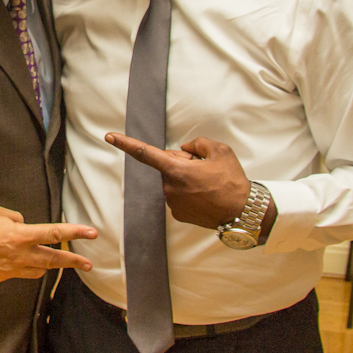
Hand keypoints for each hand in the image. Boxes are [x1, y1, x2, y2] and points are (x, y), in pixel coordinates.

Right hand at [0, 203, 97, 282]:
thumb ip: (15, 218)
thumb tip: (22, 224)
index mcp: (21, 235)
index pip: (55, 233)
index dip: (75, 232)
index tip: (91, 233)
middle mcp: (19, 255)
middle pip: (53, 260)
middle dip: (73, 261)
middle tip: (87, 263)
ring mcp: (10, 269)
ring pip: (38, 271)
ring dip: (49, 266)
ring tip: (58, 263)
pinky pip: (19, 273)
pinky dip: (24, 267)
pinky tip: (20, 262)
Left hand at [105, 133, 253, 230]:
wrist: (242, 213)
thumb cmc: (232, 181)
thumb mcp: (219, 150)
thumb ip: (197, 144)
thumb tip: (185, 150)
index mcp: (176, 170)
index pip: (145, 153)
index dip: (126, 143)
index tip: (109, 137)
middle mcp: (169, 188)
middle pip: (168, 166)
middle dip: (182, 163)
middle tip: (205, 169)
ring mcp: (173, 203)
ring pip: (174, 181)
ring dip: (187, 179)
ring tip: (209, 184)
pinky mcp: (178, 215)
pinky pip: (179, 195)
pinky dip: (190, 192)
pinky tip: (206, 195)